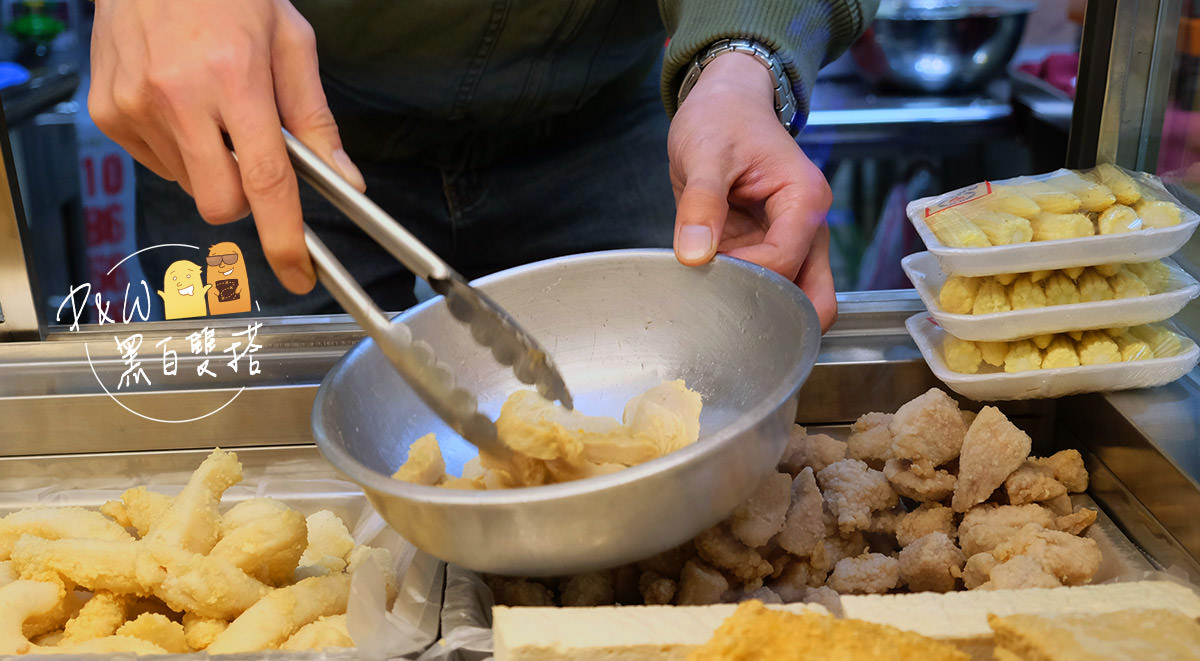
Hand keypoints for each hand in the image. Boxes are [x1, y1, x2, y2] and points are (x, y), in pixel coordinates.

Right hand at [88, 0, 364, 294]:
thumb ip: (316, 118)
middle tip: (254, 155)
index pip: (266, 181)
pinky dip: (179, 151)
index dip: (285, 238)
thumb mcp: (290, 41)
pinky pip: (157, 165)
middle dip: (246, 199)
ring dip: (212, 166)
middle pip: (221, 203)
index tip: (299, 273)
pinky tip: (181, 106)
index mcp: (233, 77)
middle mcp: (177, 97)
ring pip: (190, 186)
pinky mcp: (107, 113)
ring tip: (213, 109)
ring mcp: (135, 107)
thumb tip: (344, 181)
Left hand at [668, 53, 836, 330]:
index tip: (705, 272)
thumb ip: (700, 204)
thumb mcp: (704, 154)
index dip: (745, 278)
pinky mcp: (770, 248)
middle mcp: (809, 226)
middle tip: (725, 316)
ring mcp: (793, 241)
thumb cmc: (722, 119)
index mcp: (804, 201)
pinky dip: (745, 296)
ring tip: (716, 305)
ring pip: (794, 299)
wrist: (724, 104)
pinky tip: (714, 294)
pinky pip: (767, 286)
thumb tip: (694, 255)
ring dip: (759, 308)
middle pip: (813, 298)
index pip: (784, 263)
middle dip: (774, 315)